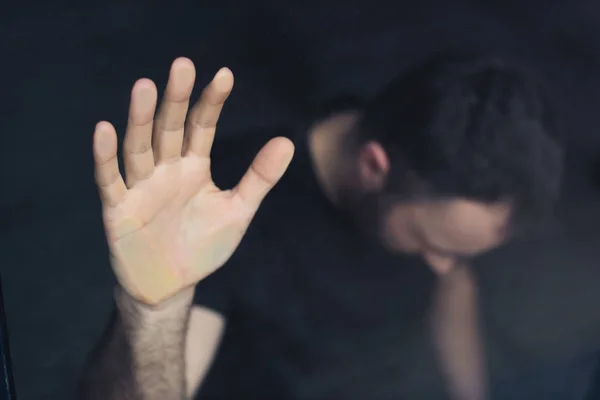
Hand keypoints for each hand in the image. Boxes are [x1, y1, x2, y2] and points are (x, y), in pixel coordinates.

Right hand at [93, 58, 293, 304]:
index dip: (211, 102)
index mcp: (193, 168)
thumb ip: (259, 178)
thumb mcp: (237, 211)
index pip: (201, 127)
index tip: (225, 75)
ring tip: (145, 87)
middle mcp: (165, 170)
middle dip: (175, 99)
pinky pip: (110, 180)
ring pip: (139, 147)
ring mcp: (141, 188)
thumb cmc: (202, 247)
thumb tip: (288, 140)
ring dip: (141, 119)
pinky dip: (106, 157)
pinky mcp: (118, 209)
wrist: (170, 285)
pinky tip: (105, 130)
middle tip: (182, 65)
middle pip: (169, 129)